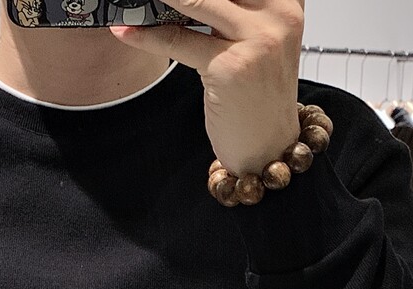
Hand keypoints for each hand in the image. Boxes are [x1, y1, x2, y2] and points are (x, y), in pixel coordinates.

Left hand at [109, 0, 305, 176]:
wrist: (269, 149)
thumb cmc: (259, 101)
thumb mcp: (254, 44)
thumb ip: (232, 14)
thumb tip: (183, 0)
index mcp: (286, 3)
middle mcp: (277, 16)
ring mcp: (257, 41)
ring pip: (196, 2)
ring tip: (133, 1)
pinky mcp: (231, 68)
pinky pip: (179, 42)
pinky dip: (147, 36)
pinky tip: (126, 31)